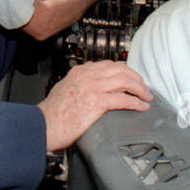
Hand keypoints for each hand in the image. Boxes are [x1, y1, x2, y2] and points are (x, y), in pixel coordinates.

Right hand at [37, 60, 152, 151]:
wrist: (43, 125)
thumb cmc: (53, 113)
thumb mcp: (66, 89)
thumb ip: (80, 84)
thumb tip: (94, 86)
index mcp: (80, 71)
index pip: (109, 65)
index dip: (125, 71)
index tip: (133, 79)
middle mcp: (87, 75)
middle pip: (121, 70)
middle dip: (136, 79)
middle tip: (144, 89)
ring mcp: (92, 87)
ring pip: (125, 81)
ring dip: (140, 89)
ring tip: (146, 97)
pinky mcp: (96, 102)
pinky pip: (123, 99)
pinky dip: (136, 103)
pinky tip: (141, 107)